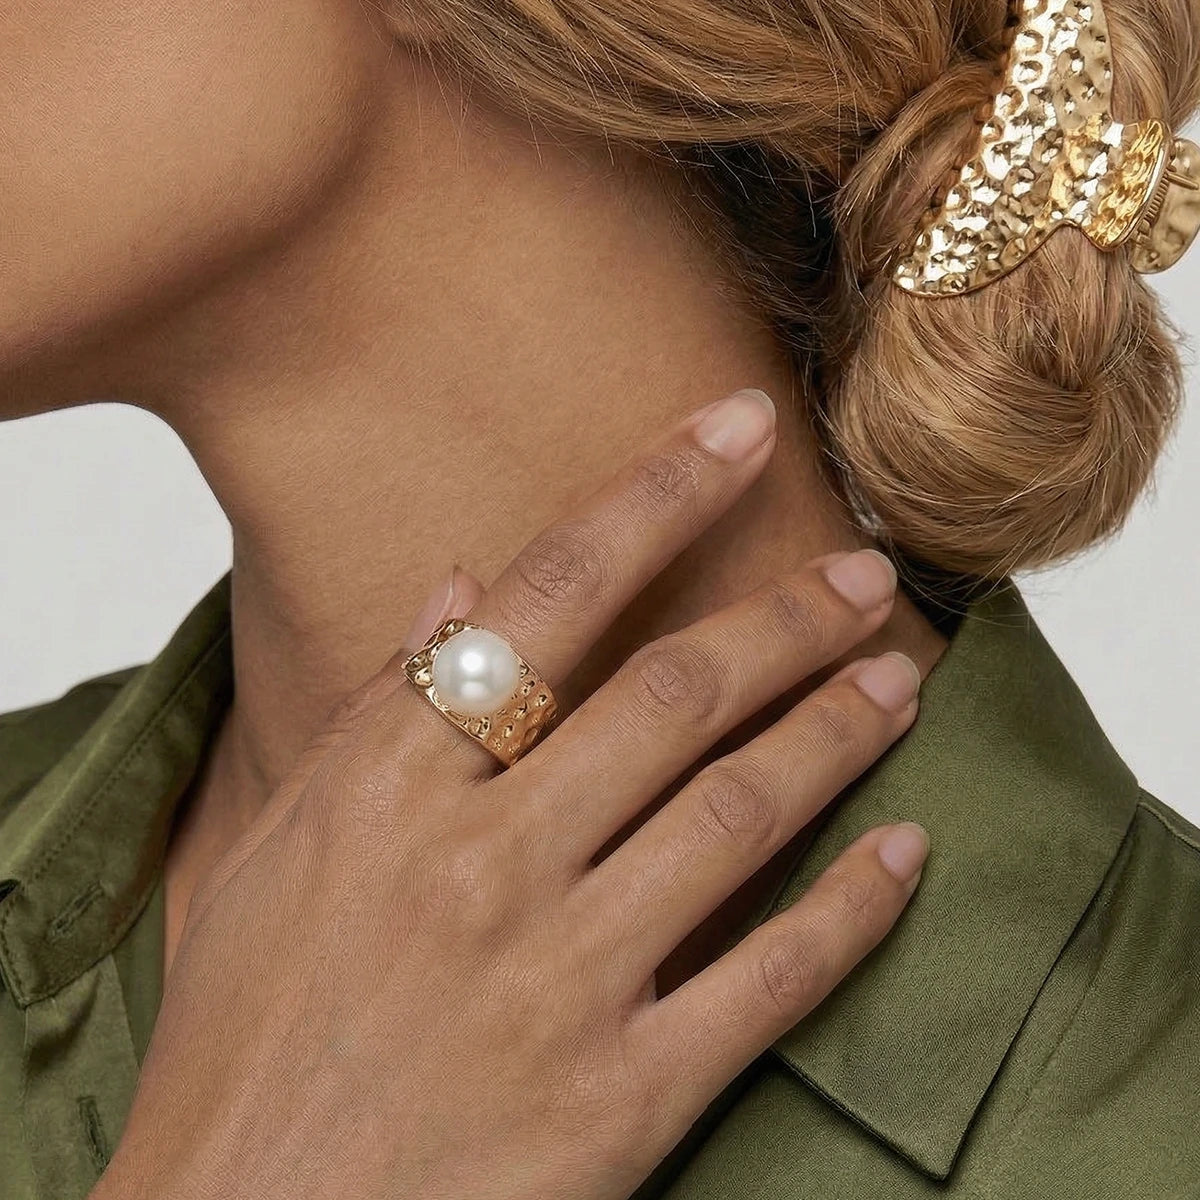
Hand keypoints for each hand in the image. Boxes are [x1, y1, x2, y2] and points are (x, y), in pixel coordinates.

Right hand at [94, 389, 927, 1199]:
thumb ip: (380, 709)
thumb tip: (462, 583)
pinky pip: (772, 981)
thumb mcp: (281, 849)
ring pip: (741, 813)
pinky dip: (854, 908)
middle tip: (865, 574)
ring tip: (897, 679)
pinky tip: (904, 852)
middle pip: (676, 694)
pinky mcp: (623, 1099)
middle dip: (789, 617)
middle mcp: (485, 866)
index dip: (656, 495)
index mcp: (391, 790)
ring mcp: (561, 982)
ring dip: (836, 730)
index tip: (739, 430)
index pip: (548, 597)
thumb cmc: (251, 1033)